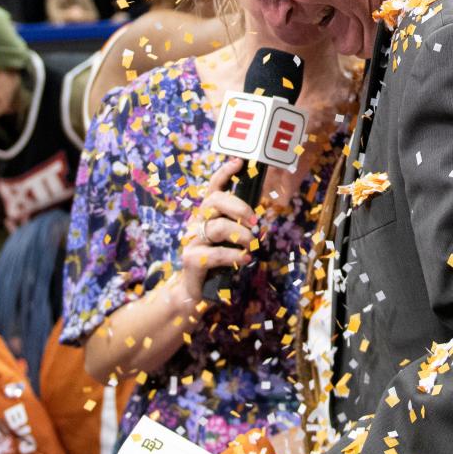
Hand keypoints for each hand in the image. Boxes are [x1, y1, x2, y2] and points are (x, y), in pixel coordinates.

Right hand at [180, 157, 256, 300]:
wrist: (195, 291)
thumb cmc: (216, 262)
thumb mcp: (229, 241)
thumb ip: (240, 228)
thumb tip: (261, 221)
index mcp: (206, 215)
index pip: (213, 187)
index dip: (224, 173)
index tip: (239, 163)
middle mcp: (196, 222)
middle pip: (215, 201)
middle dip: (239, 208)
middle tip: (255, 222)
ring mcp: (191, 240)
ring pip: (218, 227)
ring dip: (241, 235)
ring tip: (251, 245)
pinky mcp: (192, 258)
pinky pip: (217, 253)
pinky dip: (235, 256)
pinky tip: (245, 260)